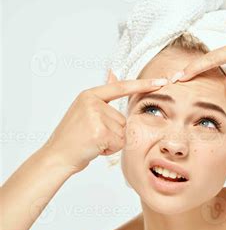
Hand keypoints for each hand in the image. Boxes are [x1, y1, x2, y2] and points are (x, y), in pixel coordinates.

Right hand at [41, 70, 167, 173]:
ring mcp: (96, 116)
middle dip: (114, 132)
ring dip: (113, 142)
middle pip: (124, 119)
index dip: (144, 85)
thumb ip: (103, 96)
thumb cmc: (73, 137)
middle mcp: (93, 102)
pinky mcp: (100, 132)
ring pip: (123, 132)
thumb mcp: (85, 110)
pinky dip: (110, 150)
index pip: (122, 87)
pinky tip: (95, 148)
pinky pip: (119, 143)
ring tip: (93, 142)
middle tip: (94, 137)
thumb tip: (113, 73)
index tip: (163, 81)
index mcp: (90, 95)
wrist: (57, 156)